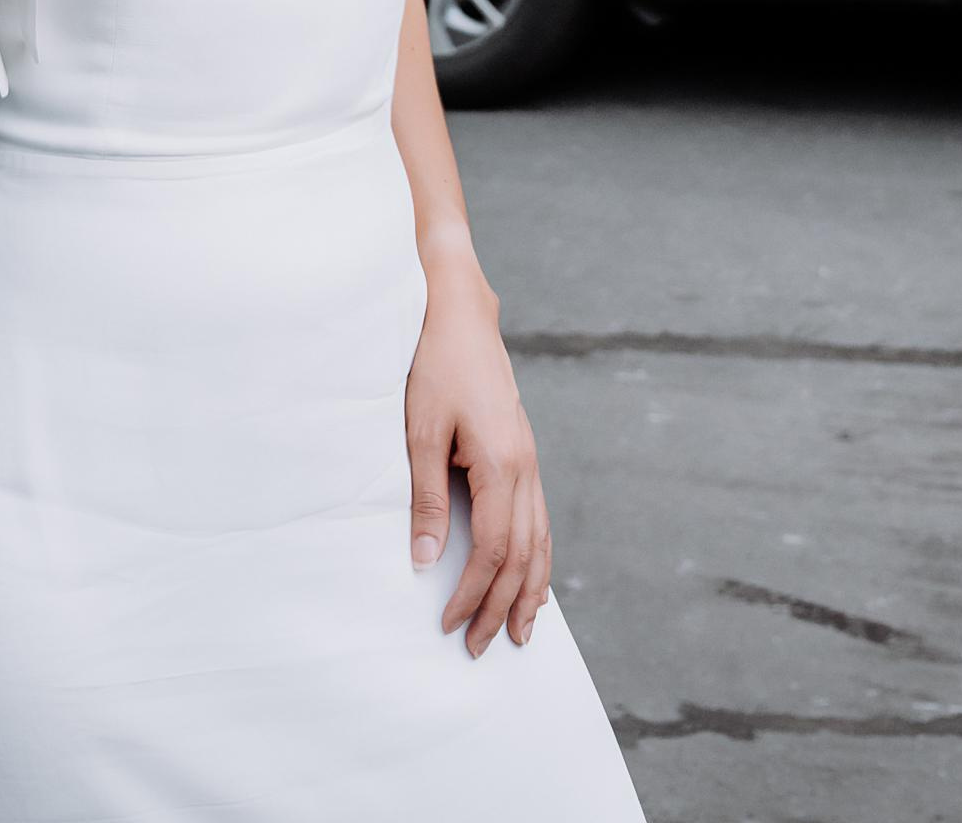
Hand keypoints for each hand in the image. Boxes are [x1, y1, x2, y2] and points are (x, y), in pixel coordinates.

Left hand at [404, 268, 551, 656]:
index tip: (448, 625)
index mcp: (502, 462)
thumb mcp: (420, 431)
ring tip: (522, 632)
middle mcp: (525, 465)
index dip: (474, 593)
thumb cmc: (434, 365)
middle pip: (524, 554)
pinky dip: (538, 556)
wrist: (459, 312)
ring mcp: (530, 458)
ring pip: (541, 539)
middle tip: (482, 649)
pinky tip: (531, 577)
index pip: (495, 549)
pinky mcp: (523, 451)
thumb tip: (427, 562)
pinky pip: (539, 517)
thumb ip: (426, 498)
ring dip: (531, 589)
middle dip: (504, 606)